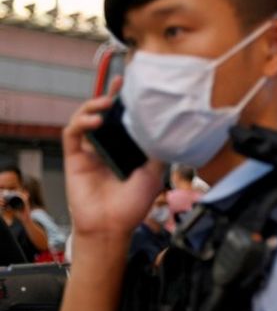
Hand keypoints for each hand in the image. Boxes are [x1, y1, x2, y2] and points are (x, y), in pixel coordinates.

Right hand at [62, 77, 164, 238]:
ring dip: (94, 106)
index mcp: (125, 149)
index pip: (124, 120)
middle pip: (104, 114)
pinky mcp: (74, 158)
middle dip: (110, 96)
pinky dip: (82, 123)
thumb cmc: (133, 204)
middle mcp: (107, 146)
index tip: (136, 86)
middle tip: (121, 83)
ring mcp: (89, 151)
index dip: (128, 103)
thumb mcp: (154, 173)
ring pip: (85, 119)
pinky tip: (96, 121)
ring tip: (107, 102)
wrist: (112, 227)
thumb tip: (170, 130)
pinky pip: (72, 134)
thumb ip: (158, 151)